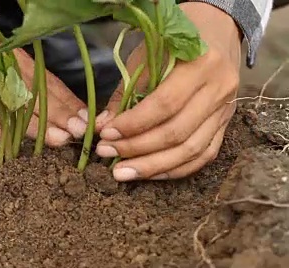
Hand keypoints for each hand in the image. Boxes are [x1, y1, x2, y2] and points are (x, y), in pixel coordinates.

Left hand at [95, 2, 241, 181]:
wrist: (214, 33)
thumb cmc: (172, 44)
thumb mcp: (146, 57)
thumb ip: (126, 93)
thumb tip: (101, 126)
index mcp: (201, 64)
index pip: (165, 104)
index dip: (133, 124)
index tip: (105, 135)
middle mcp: (219, 89)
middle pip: (177, 133)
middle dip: (137, 149)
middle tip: (107, 155)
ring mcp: (226, 110)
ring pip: (191, 151)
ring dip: (153, 166)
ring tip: (122, 173)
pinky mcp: (225, 126)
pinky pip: (202, 156)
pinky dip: (174, 170)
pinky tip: (148, 174)